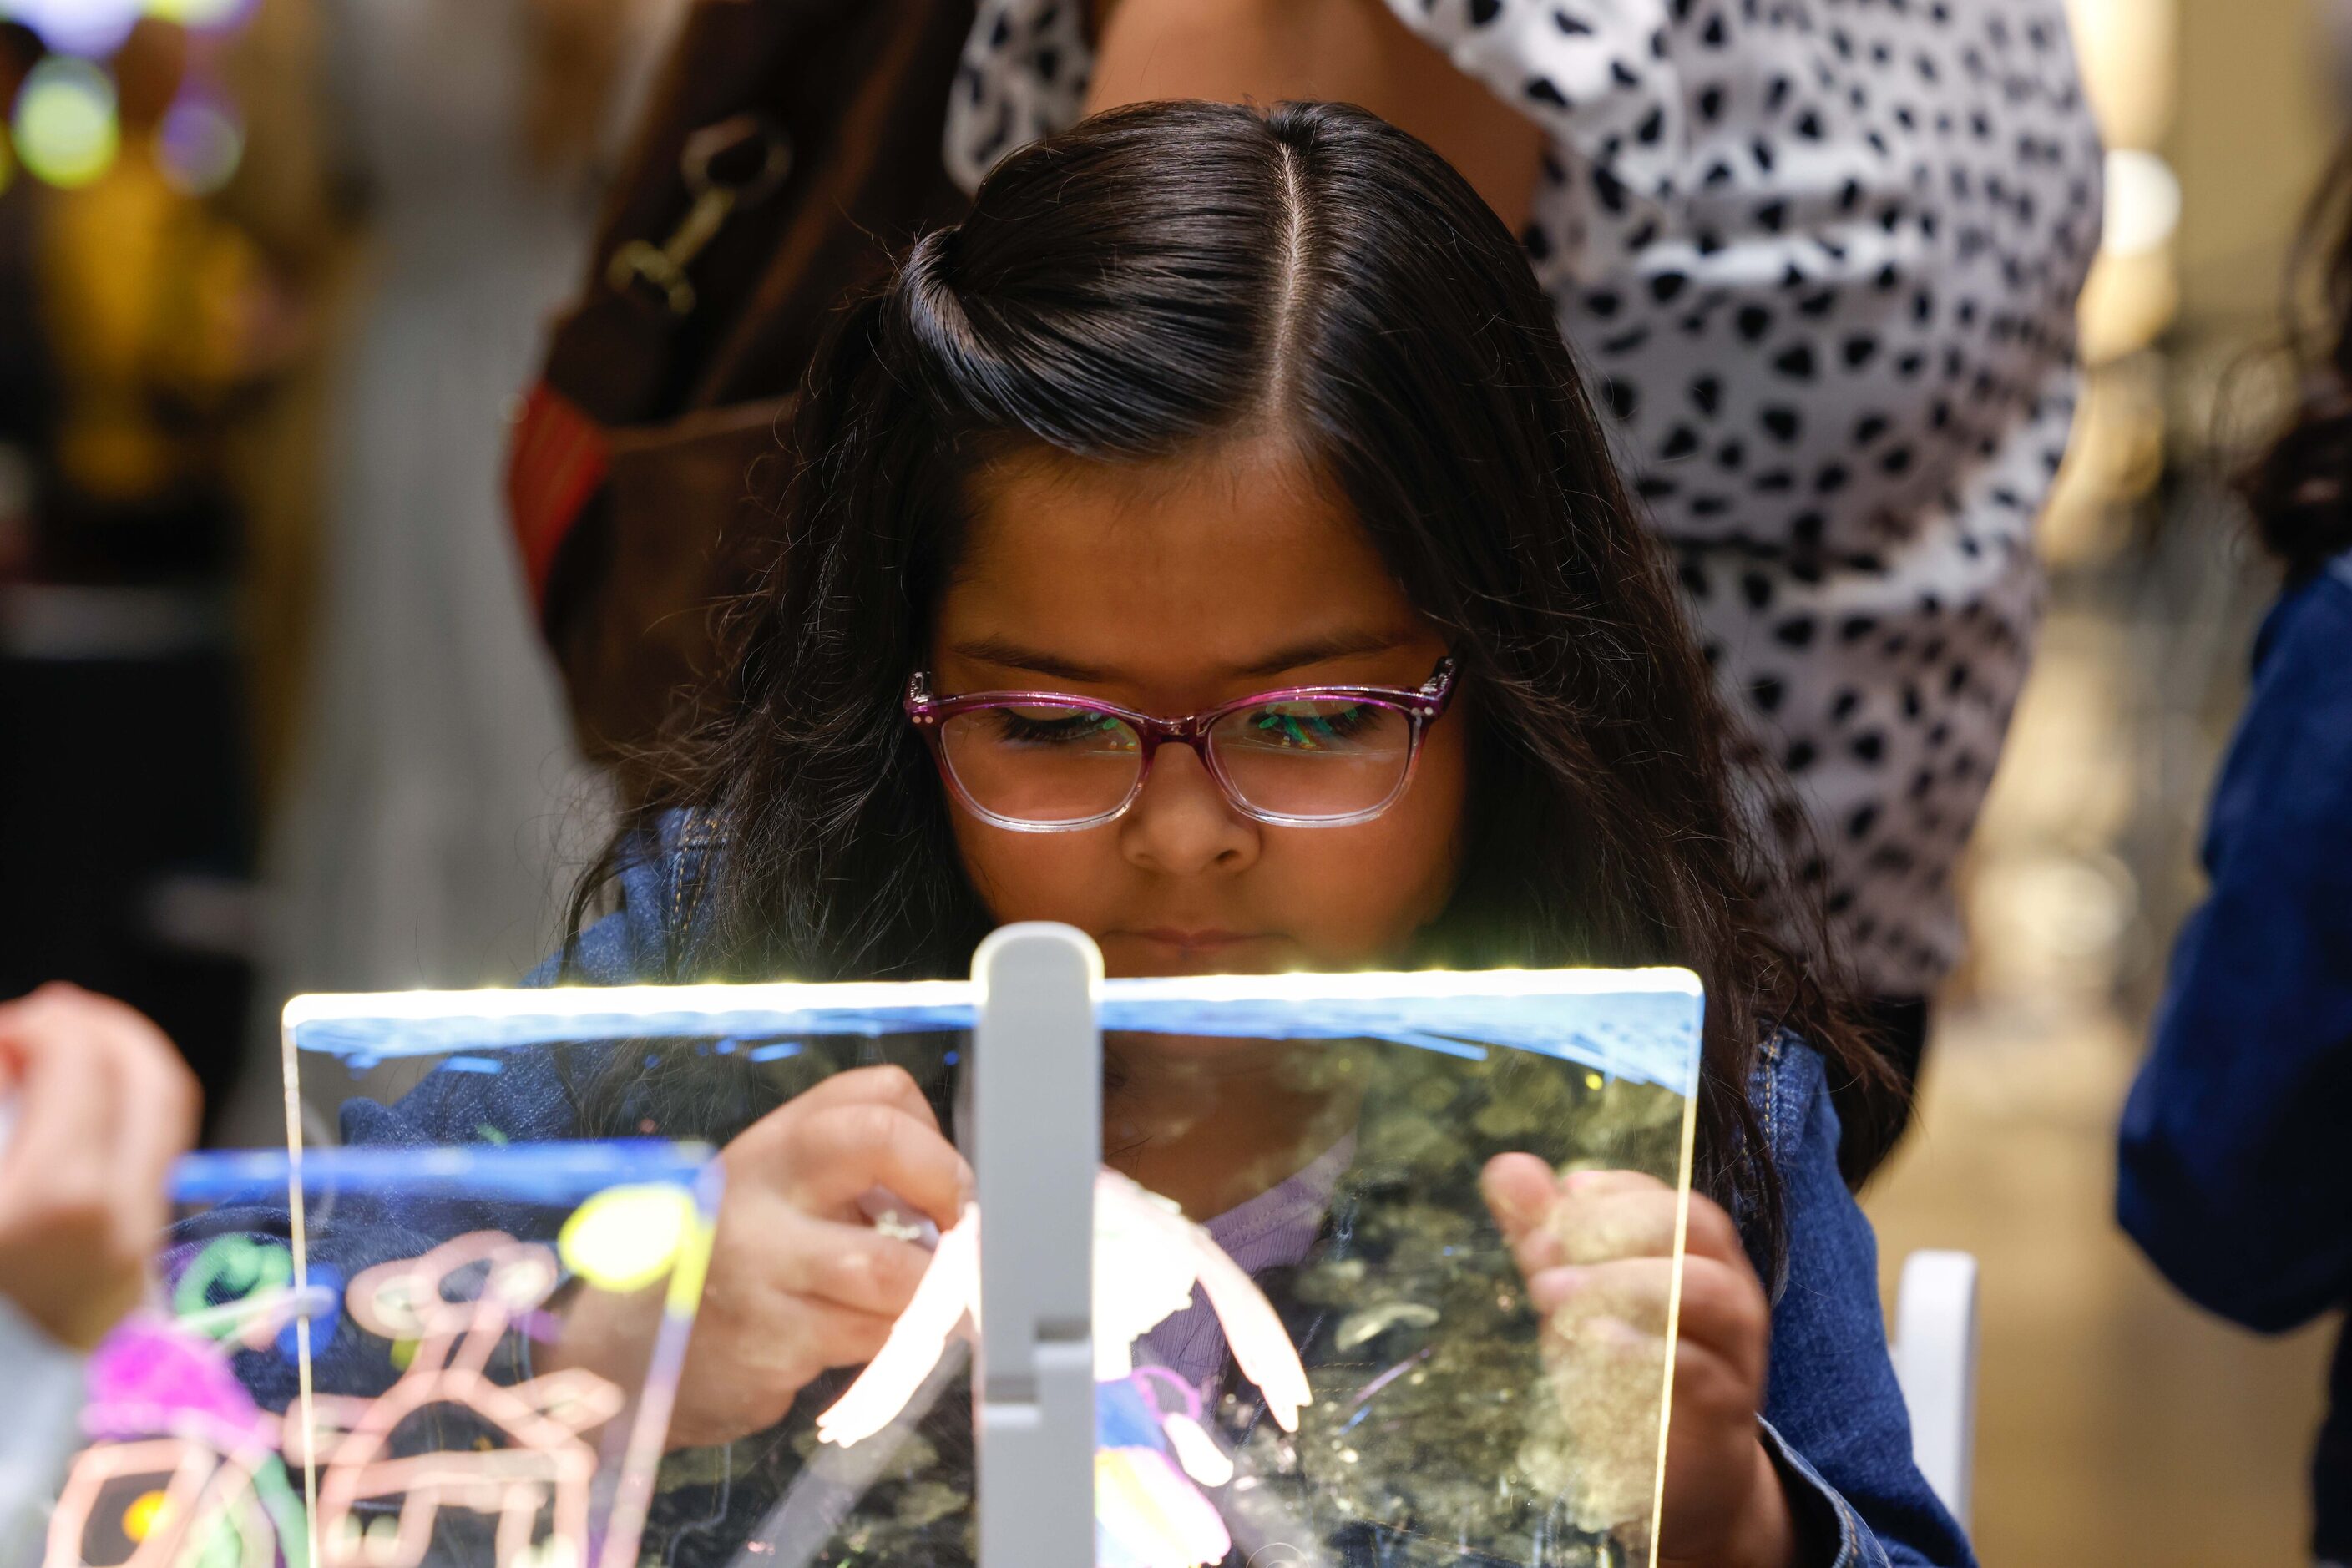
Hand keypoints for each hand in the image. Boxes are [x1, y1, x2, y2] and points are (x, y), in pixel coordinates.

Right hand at [0, 983, 200, 1350]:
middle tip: (44, 1021)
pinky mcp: (128, 1282)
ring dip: (114, 1076)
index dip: (45, 1025)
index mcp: (62, 1197)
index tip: (6, 1027)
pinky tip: (61, 1121)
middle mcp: (119, 1223)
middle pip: (153, 1082)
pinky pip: (143, 1173)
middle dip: (102, 1034)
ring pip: (160, 1126)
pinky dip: (113, 1128)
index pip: (88, 1061)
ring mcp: (133, 1256)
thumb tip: (10, 1051)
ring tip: (51, 1061)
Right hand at [564, 1064, 971, 1448]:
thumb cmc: (727, 1266)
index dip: (934, 1137)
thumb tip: (960, 1205)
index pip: (876, 1093)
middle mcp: (758, 1190)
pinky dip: (895, 1341)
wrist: (629, 1354)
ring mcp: (759, 1267)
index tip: (949, 1187)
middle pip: (878, 1141)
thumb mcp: (777, 1198)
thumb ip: (851, 1183)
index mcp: (772, 1146)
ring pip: (891, 1268)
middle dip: (947, 1185)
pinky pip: (871, 1338)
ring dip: (931, 1292)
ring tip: (930, 1303)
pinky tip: (872, 1338)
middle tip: (962, 1231)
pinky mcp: (770, 1343)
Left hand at [1482, 1158, 1797, 1567]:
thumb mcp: (1577, 1299)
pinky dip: (1640, 1349)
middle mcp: (1728, 1293)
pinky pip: (1697, 1370)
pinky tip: (1587, 1340)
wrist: (1676, 1481)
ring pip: (1705, 1289)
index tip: (1560, 1202)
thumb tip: (1506, 1165)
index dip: (1614, 1191)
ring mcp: (1734, 1352)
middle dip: (1614, 1224)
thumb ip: (1546, 1236)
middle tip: (1541, 1250)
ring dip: (1623, 1280)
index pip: (1670, 1196)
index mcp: (1696, 1257)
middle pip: (1693, 1226)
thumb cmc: (1625, 1373)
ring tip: (1549, 1294)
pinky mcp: (1723, 1412)